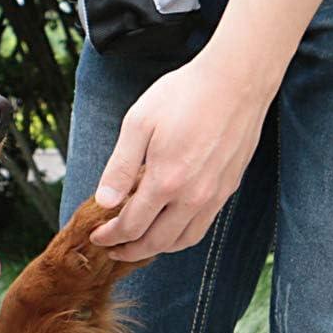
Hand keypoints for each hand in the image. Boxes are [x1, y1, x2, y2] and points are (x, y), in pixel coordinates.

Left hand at [90, 52, 276, 260]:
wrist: (235, 81)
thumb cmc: (184, 95)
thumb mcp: (139, 124)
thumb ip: (120, 167)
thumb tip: (103, 202)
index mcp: (165, 182)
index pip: (131, 226)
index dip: (109, 236)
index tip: (96, 235)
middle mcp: (192, 197)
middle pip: (155, 242)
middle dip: (129, 250)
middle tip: (111, 248)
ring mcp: (213, 196)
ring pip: (182, 241)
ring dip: (156, 249)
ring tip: (138, 243)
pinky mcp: (227, 189)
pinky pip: (201, 227)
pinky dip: (180, 237)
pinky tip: (168, 226)